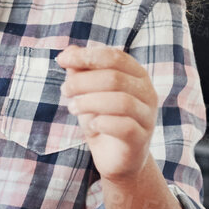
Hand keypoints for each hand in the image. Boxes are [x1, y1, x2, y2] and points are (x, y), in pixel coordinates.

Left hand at [57, 44, 156, 181]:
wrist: (115, 157)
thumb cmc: (102, 118)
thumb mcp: (87, 93)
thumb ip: (81, 70)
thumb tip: (69, 51)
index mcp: (137, 75)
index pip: (114, 57)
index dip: (86, 56)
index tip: (61, 60)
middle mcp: (147, 92)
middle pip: (114, 77)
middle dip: (83, 81)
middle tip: (65, 90)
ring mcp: (147, 116)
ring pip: (121, 101)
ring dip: (89, 102)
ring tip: (73, 107)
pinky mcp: (141, 139)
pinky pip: (124, 127)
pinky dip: (102, 123)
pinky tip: (91, 125)